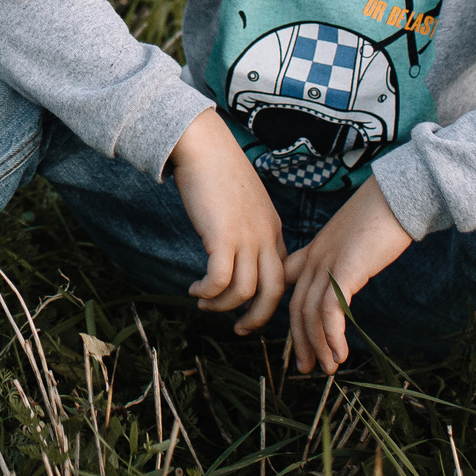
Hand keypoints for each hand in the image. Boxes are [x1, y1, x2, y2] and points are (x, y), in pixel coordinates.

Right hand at [167, 109, 287, 334]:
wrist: (203, 145)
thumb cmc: (217, 169)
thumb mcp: (242, 202)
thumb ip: (244, 226)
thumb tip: (230, 247)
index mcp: (273, 229)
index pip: (281, 274)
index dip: (267, 297)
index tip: (249, 308)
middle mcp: (266, 236)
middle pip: (274, 291)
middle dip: (259, 318)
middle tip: (240, 330)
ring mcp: (246, 237)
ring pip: (245, 291)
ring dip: (223, 305)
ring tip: (204, 305)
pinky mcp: (222, 236)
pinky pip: (219, 280)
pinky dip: (207, 292)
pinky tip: (195, 291)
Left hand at [283, 179, 414, 374]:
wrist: (398, 197)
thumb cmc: (384, 215)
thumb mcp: (355, 240)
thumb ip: (346, 259)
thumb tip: (349, 279)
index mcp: (315, 250)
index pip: (290, 285)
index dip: (289, 313)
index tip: (295, 336)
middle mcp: (315, 258)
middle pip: (296, 307)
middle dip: (300, 341)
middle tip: (306, 368)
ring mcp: (326, 263)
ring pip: (310, 313)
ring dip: (317, 345)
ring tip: (327, 368)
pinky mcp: (344, 270)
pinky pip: (329, 310)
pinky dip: (332, 336)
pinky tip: (339, 354)